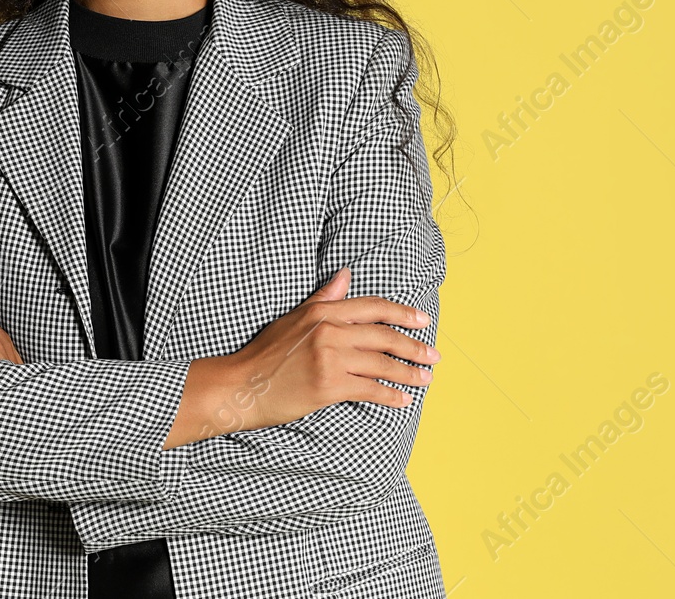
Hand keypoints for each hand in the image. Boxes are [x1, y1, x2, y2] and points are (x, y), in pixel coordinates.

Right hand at [166, 267, 435, 446]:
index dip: (402, 313)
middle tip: (434, 355)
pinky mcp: (329, 386)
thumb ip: (324, 297)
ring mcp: (330, 358)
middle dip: (413, 346)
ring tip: (425, 379)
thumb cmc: (265, 353)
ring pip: (382, 364)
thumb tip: (346, 274)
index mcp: (322, 311)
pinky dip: (390, 395)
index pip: (373, 307)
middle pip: (384, 336)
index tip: (423, 320)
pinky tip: (403, 399)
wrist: (241, 385)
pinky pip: (370, 389)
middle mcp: (329, 331)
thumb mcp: (294, 318)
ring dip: (409, 372)